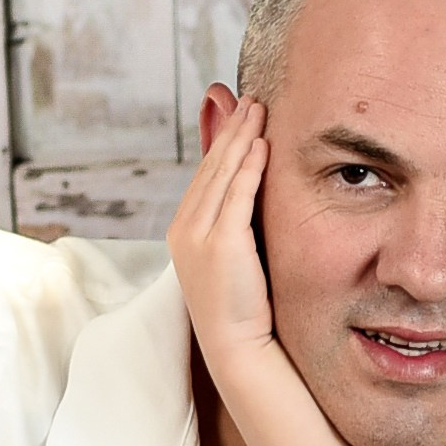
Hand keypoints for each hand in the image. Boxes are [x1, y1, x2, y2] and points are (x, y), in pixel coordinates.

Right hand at [167, 97, 273, 359]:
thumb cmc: (242, 306)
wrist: (236, 346)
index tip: (240, 113)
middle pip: (211, 167)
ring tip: (259, 109)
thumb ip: (237, 220)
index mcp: (183, 229)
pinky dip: (248, 168)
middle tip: (251, 98)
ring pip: (221, 175)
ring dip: (241, 138)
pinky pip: (236, 196)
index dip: (223, 141)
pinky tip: (262, 146)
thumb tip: (250, 191)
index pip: (205, 176)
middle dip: (232, 129)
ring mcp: (198, 235)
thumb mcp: (234, 255)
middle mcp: (184, 228)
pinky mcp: (220, 244)